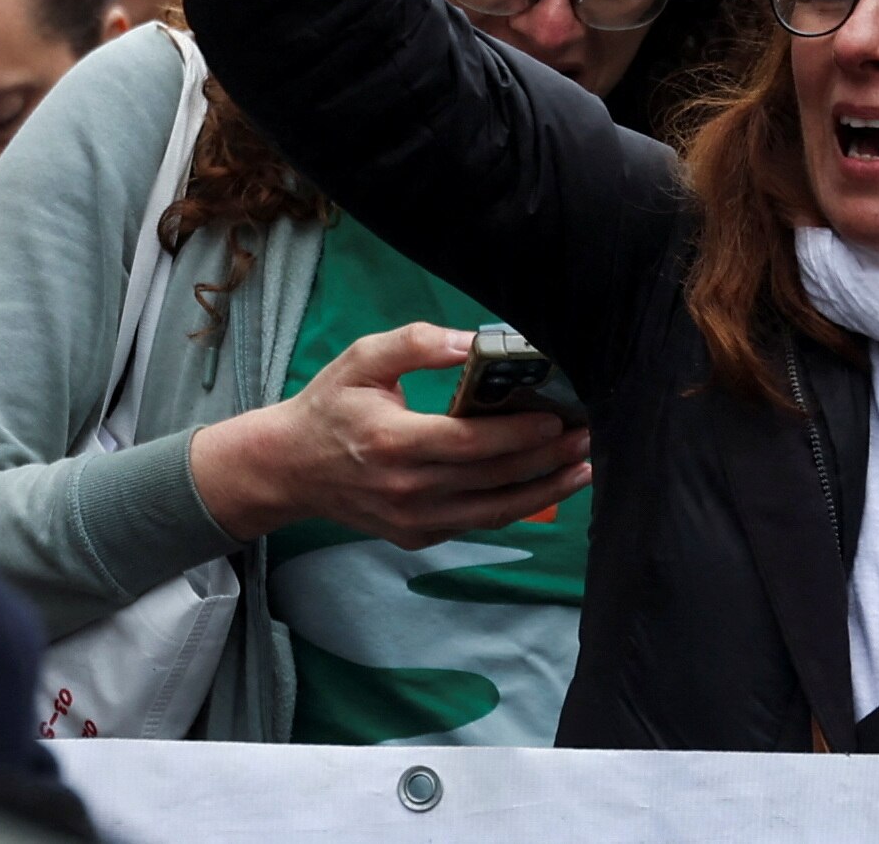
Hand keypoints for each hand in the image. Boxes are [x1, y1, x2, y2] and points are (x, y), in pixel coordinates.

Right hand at [187, 324, 591, 548]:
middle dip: (547, 459)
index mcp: (393, 443)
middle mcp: (407, 490)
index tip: (559, 417)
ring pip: (493, 511)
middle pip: (492, 480)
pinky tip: (543, 486)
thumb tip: (474, 343)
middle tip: (588, 436)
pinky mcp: (417, 536)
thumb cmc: (330, 406)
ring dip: (543, 491)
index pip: (469, 443)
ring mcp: (413, 520)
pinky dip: (514, 506)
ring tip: (583, 467)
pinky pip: (476, 522)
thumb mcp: (362, 359)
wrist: (290, 469)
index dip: (518, 434)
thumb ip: (416, 344)